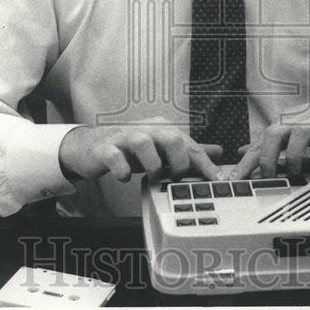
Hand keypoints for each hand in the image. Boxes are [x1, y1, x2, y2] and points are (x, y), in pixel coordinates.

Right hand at [58, 118, 223, 183]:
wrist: (91, 146)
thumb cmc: (130, 149)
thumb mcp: (162, 149)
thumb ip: (188, 151)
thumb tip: (218, 152)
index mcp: (162, 128)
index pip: (189, 144)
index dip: (205, 163)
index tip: (217, 180)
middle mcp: (145, 129)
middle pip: (172, 137)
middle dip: (178, 162)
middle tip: (175, 177)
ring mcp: (123, 137)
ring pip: (144, 143)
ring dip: (152, 165)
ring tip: (151, 178)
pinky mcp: (105, 148)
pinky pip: (115, 157)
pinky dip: (122, 170)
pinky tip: (125, 177)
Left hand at [229, 80, 309, 178]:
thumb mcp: (296, 125)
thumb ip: (273, 140)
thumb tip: (245, 151)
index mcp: (289, 121)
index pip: (262, 141)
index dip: (247, 160)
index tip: (235, 179)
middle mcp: (301, 119)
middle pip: (274, 134)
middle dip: (267, 158)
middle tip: (266, 177)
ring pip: (299, 135)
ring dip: (294, 157)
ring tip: (296, 171)